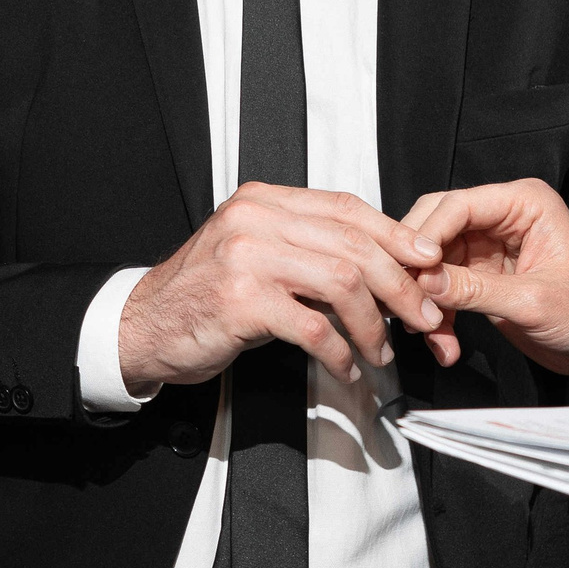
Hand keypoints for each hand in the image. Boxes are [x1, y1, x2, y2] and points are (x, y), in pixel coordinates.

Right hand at [115, 185, 446, 389]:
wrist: (142, 326)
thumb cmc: (202, 296)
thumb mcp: (254, 255)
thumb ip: (306, 249)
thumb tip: (380, 266)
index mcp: (263, 202)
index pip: (346, 207)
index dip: (395, 235)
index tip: (426, 261)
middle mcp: (254, 221)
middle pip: (354, 245)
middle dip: (400, 286)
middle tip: (421, 316)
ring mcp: (246, 258)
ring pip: (343, 283)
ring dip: (374, 325)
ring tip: (381, 350)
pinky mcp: (241, 301)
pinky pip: (314, 327)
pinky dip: (340, 352)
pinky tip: (345, 365)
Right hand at [402, 179, 568, 387]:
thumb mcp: (534, 302)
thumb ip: (477, 290)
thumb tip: (427, 282)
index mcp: (524, 205)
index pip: (457, 205)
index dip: (427, 235)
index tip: (411, 267)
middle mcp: (502, 219)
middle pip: (435, 227)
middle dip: (418, 266)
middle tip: (406, 294)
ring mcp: (487, 248)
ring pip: (432, 262)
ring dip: (426, 298)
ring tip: (429, 330)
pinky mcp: (480, 277)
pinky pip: (442, 288)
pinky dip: (438, 315)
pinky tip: (443, 341)